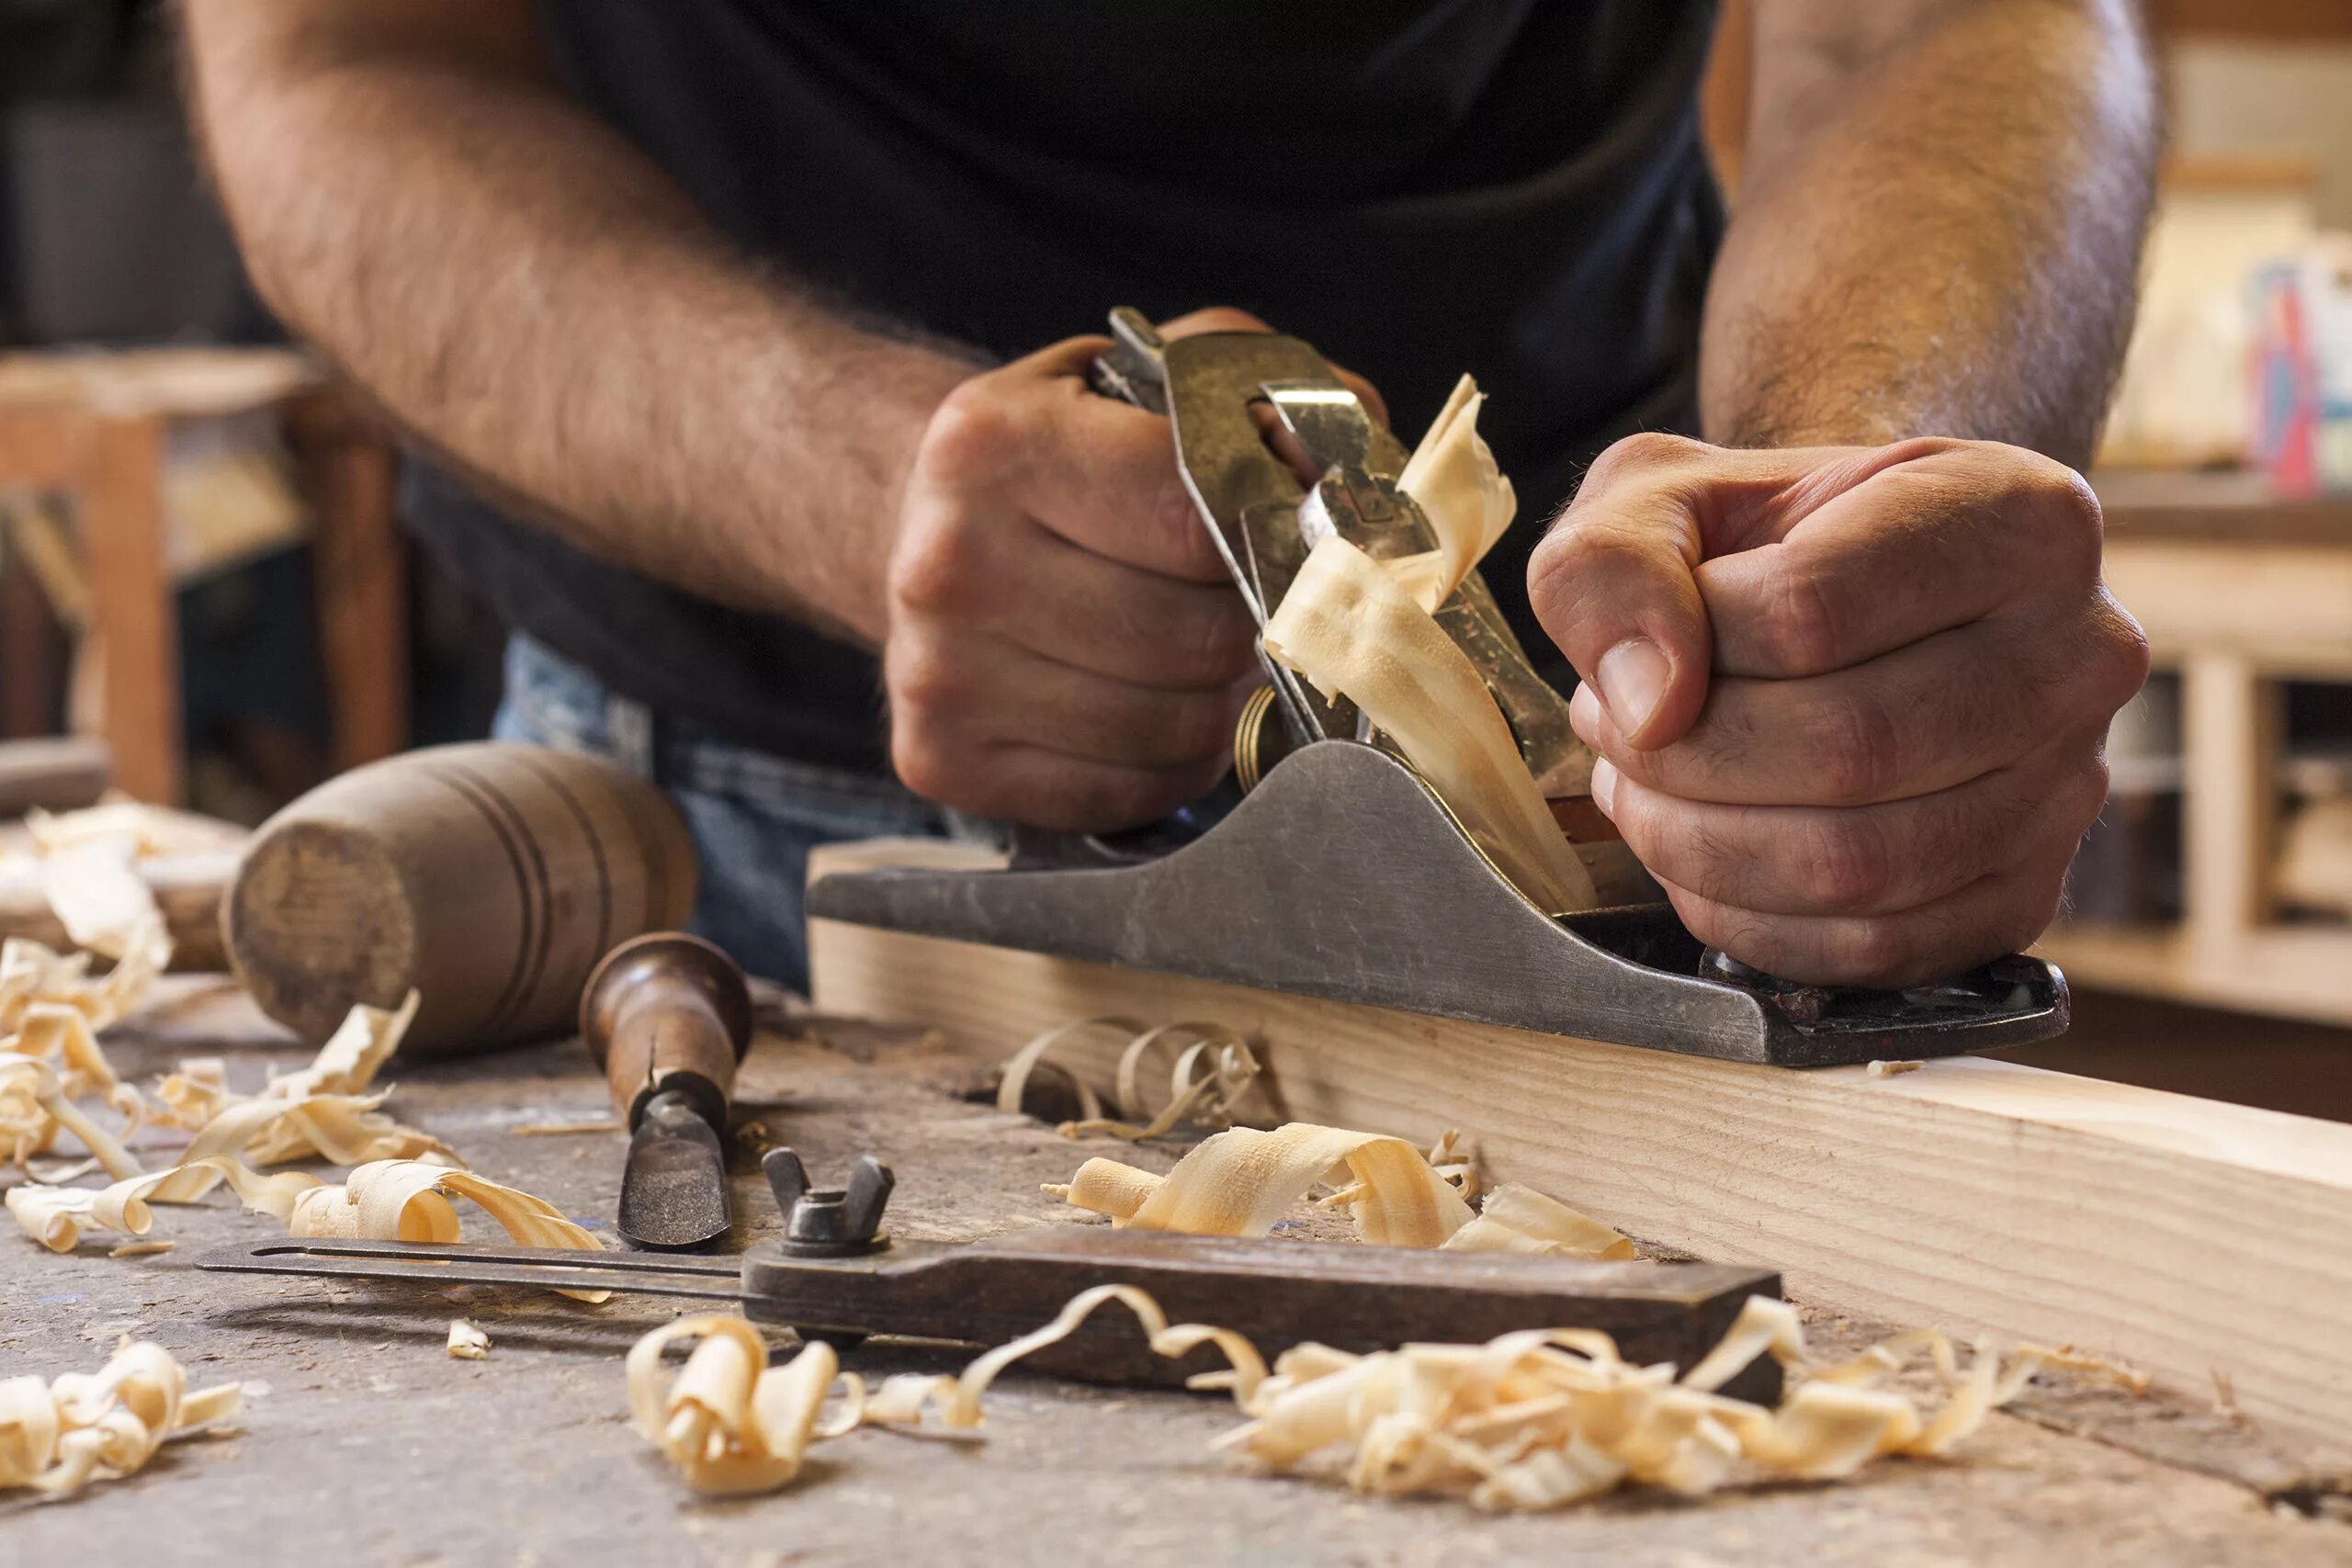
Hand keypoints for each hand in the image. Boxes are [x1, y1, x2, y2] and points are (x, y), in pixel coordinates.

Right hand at [886, 309, 1371, 831]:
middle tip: (1262, 607)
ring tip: (1212, 656)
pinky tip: (1157, 705)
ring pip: (1174, 728)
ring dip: (1223, 701)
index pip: (1199, 519)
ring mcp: (937, 674)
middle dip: (1256, 629)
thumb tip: (1360, 486)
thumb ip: (1267, 402)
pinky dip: (1174, 762)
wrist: (916, 522)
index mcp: (991, 444)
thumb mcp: (1149, 382)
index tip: (1307, 544)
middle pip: (1195, 638)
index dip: (1279, 541)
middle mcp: (946, 562)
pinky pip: (1129, 789)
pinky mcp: (945, 762)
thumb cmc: (1066, 455)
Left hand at [1528, 434, 2147, 987]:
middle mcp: (2079, 652)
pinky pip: (1875, 950)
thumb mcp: (1656, 498)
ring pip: (1859, 862)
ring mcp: (2067, 787)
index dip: (1687, 648)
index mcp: (2016, 516)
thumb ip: (1614, 564)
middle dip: (1686, 759)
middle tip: (1617, 733)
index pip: (1810, 613)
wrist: (1841, 602)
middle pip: (1847, 749)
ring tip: (1647, 788)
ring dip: (1702, 844)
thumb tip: (1648, 705)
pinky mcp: (2025, 896)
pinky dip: (1751, 919)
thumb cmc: (1756, 546)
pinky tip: (1701, 855)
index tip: (1643, 647)